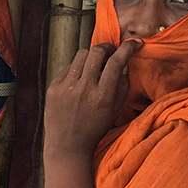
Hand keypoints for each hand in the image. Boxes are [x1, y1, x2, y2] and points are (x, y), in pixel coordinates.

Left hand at [43, 40, 138, 161]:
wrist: (67, 145)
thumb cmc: (95, 127)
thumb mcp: (115, 109)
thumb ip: (122, 84)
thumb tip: (124, 62)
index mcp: (103, 96)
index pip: (117, 62)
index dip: (128, 48)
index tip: (135, 43)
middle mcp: (83, 89)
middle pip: (97, 52)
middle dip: (108, 47)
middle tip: (112, 51)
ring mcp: (66, 87)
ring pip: (81, 55)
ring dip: (92, 55)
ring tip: (96, 63)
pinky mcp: (53, 88)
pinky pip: (68, 68)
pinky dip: (78, 68)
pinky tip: (81, 77)